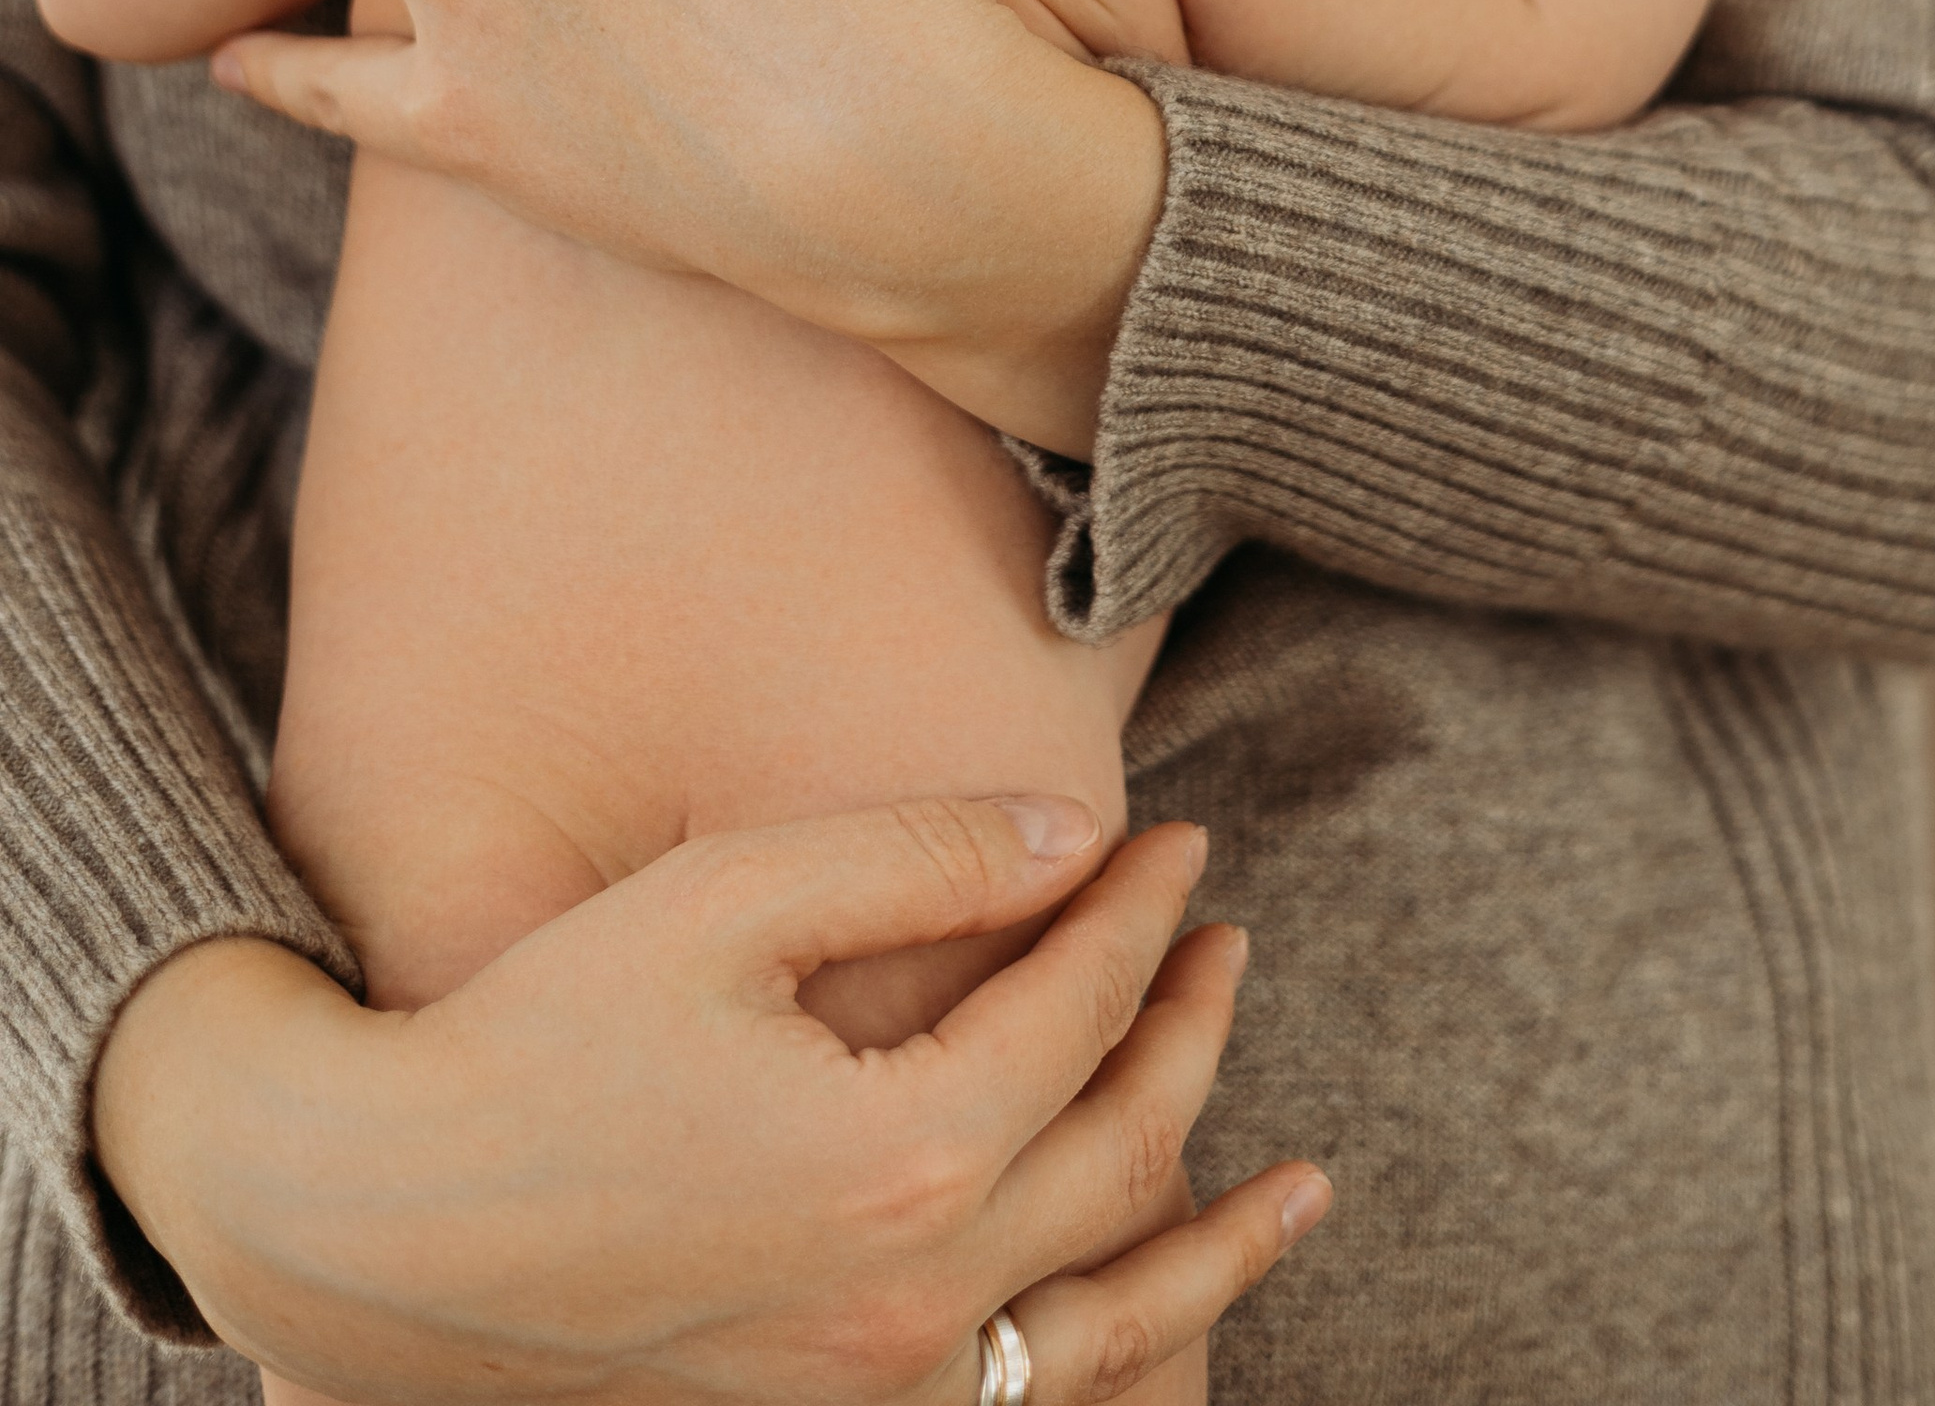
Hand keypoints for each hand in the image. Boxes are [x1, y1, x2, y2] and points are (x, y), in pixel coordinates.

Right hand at [95, 798, 1328, 1404]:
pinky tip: (1161, 1328)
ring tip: (1301, 1186)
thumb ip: (920, 856)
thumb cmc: (545, 1034)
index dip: (1140, 912)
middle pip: (1120, 1152)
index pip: (1080, 1008)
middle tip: (1224, 941)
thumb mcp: (732, 900)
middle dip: (1189, 1031)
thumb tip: (1077, 834)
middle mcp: (912, 1300)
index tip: (1180, 843)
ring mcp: (874, 1392)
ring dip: (1214, 1242)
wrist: (383, 1225)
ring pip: (1110, 1324)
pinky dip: (1121, 1367)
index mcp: (902, 1155)